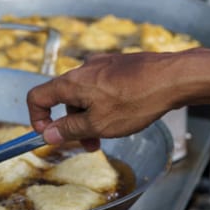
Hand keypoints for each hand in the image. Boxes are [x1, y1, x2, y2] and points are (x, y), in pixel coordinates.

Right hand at [27, 52, 184, 146]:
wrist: (172, 77)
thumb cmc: (136, 100)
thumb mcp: (98, 124)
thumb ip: (69, 130)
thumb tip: (48, 134)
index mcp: (71, 83)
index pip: (36, 97)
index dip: (37, 118)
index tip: (50, 135)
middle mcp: (82, 70)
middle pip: (63, 100)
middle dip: (71, 124)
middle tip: (89, 144)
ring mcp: (101, 66)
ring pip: (84, 95)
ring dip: (89, 117)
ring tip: (109, 134)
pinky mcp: (118, 66)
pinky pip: (100, 87)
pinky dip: (102, 105)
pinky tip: (123, 115)